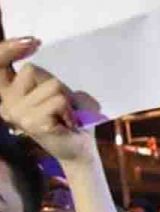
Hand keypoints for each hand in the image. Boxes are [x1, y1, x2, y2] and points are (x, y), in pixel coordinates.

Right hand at [0, 38, 97, 163]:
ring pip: (51, 85)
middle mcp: (6, 104)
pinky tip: (67, 123)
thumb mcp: (51, 91)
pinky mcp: (33, 123)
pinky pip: (59, 101)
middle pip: (31, 70)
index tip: (33, 42)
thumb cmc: (68, 118)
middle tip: (59, 106)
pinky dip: (70, 110)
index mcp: (8, 94)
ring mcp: (17, 114)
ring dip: (65, 100)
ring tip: (64, 115)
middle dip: (54, 84)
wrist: (80, 148)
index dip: (8, 49)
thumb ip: (40, 76)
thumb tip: (35, 49)